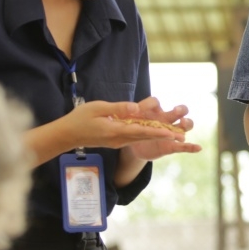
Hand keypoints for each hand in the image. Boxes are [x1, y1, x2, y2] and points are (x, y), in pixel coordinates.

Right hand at [62, 99, 180, 150]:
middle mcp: (119, 139)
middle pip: (145, 137)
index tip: (171, 133)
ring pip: (140, 138)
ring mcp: (117, 142)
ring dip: (157, 137)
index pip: (140, 131)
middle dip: (163, 136)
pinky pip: (133, 138)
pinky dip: (146, 135)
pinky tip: (155, 133)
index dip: (157, 132)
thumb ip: (118, 108)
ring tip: (174, 136)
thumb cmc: (80, 119)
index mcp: (115, 131)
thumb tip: (136, 108)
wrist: (67, 135)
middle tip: (181, 137)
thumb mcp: (98, 108)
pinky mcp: (115, 141)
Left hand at [122, 98, 201, 161]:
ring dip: (186, 124)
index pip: (154, 102)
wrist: (130, 145)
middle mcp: (164, 119)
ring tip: (183, 125)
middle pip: (178, 111)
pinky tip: (198, 148)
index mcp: (152, 111)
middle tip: (177, 111)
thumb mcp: (123, 119)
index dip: (148, 105)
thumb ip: (123, 111)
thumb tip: (130, 108)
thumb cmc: (128, 128)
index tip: (138, 110)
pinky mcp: (169, 146)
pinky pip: (182, 147)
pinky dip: (191, 147)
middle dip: (180, 110)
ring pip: (183, 127)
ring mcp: (169, 133)